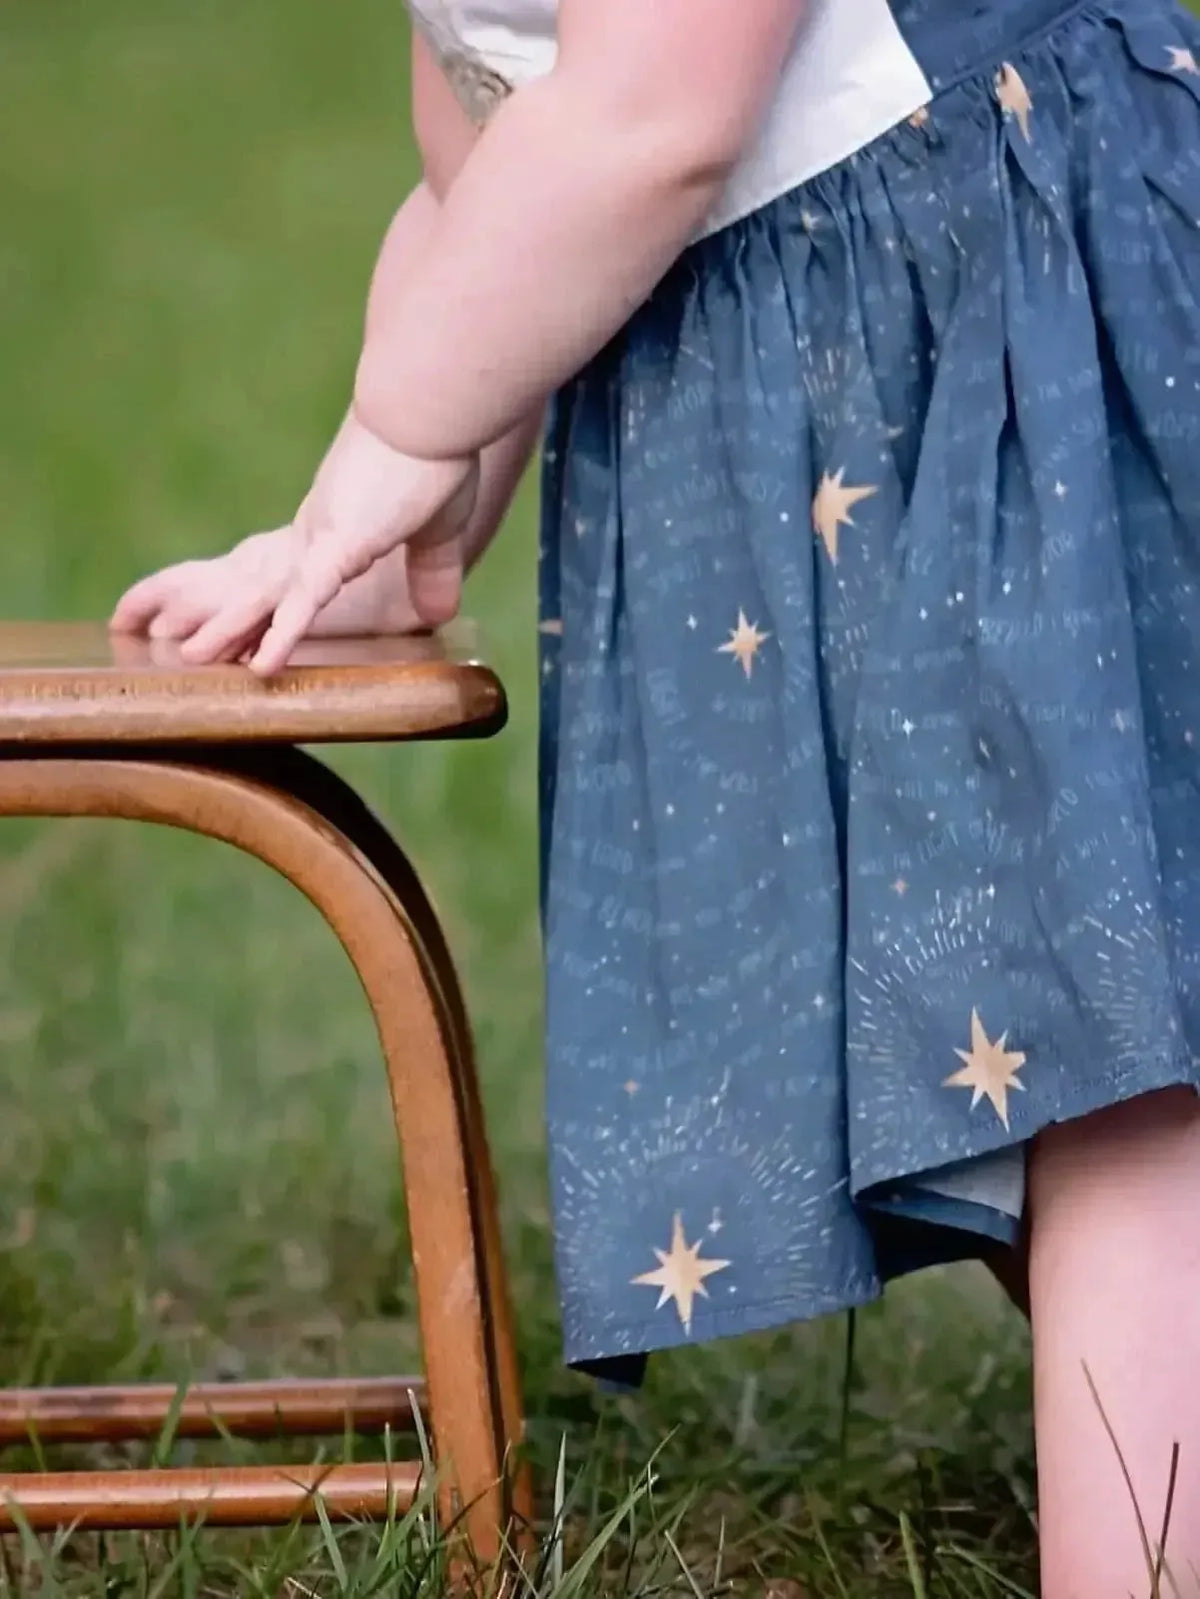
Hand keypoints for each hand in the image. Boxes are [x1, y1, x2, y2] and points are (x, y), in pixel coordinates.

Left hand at [171, 417, 475, 674]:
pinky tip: (262, 667)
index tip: (247, 635)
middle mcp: (318, 531)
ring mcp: (322, 537)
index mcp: (338, 526)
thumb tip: (440, 614)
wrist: (431, 407)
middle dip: (231, 619)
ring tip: (194, 657)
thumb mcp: (440, 529)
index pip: (295, 577)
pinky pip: (303, 600)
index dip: (270, 608)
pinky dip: (282, 634)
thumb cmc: (439, 455)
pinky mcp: (338, 544)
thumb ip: (433, 571)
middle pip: (266, 587)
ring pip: (268, 597)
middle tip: (195, 649)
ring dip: (232, 629)